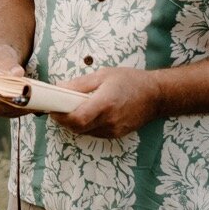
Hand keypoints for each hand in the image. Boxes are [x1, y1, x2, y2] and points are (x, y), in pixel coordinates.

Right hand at [0, 44, 32, 118]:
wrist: (0, 59)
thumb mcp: (1, 54)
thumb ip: (7, 62)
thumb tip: (17, 73)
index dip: (3, 97)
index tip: (18, 97)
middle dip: (15, 105)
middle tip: (31, 102)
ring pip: (6, 111)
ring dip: (21, 110)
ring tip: (36, 105)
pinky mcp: (0, 108)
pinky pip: (12, 112)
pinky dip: (23, 110)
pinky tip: (36, 106)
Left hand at [48, 66, 162, 138]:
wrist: (156, 95)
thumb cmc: (130, 81)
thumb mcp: (103, 75)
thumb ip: (79, 84)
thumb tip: (58, 88)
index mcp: (105, 104)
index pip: (76, 119)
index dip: (60, 116)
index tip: (52, 108)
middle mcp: (109, 121)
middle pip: (77, 128)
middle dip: (64, 120)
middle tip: (58, 108)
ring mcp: (114, 130)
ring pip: (84, 132)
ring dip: (74, 123)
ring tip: (73, 108)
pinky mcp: (116, 134)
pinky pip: (94, 133)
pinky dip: (86, 125)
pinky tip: (88, 113)